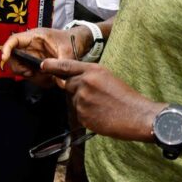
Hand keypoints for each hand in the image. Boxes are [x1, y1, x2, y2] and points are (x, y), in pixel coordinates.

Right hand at [0, 27, 91, 83]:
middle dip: (18, 67)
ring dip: (28, 74)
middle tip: (30, 74)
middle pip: (13, 56)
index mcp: (35, 36)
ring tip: (45, 78)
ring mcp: (31, 55)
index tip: (4, 58)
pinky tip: (48, 79)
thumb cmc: (71, 41)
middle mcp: (29, 46)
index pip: (14, 40)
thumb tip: (59, 82)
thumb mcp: (68, 51)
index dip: (6, 48)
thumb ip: (62, 65)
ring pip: (20, 66)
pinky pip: (29, 72)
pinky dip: (36, 78)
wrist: (77, 42)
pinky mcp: (35, 63)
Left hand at [40, 58, 161, 141]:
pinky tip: (101, 115)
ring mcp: (82, 100)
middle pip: (67, 84)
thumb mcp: (107, 77)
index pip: (65, 66)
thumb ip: (89, 76)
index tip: (43, 65)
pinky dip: (87, 115)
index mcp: (92, 71)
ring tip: (102, 106)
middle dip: (75, 89)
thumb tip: (75, 79)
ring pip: (74, 100)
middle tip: (93, 95)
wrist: (138, 116)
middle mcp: (84, 83)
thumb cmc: (126, 97)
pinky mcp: (83, 116)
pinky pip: (79, 114)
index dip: (52, 65)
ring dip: (83, 103)